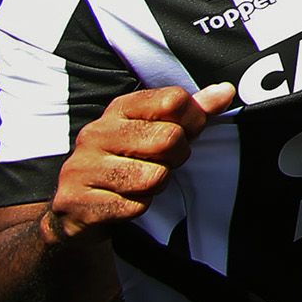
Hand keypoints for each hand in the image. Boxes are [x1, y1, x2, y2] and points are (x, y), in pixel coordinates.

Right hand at [47, 83, 235, 242]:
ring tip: (140, 182)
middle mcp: (96, 133)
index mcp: (118, 109)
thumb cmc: (127, 162)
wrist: (75, 210)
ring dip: (156, 186)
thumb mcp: (156, 131)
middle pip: (168, 139)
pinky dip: (138, 208)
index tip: (186, 134)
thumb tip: (226, 91)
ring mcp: (83, 167)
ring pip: (154, 176)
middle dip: (176, 158)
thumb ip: (192, 112)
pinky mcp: (78, 201)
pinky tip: (123, 201)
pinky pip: (134, 206)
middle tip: (161, 164)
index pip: (174, 100)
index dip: (193, 121)